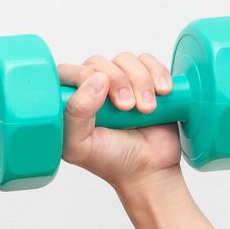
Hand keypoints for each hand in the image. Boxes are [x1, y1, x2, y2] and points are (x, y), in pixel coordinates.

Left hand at [57, 50, 183, 194]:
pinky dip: (158, 74)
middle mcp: (93, 89)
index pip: (66, 72)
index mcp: (71, 103)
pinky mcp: (145, 80)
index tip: (100, 95)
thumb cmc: (111, 160)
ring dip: (140, 82)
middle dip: (117, 81)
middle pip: (98, 62)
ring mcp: (120, 83)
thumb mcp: (80, 146)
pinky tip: (162, 93)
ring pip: (125, 59)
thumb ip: (76, 114)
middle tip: (127, 108)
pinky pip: (149, 61)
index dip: (82, 75)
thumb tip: (96, 79)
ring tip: (147, 109)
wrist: (149, 168)